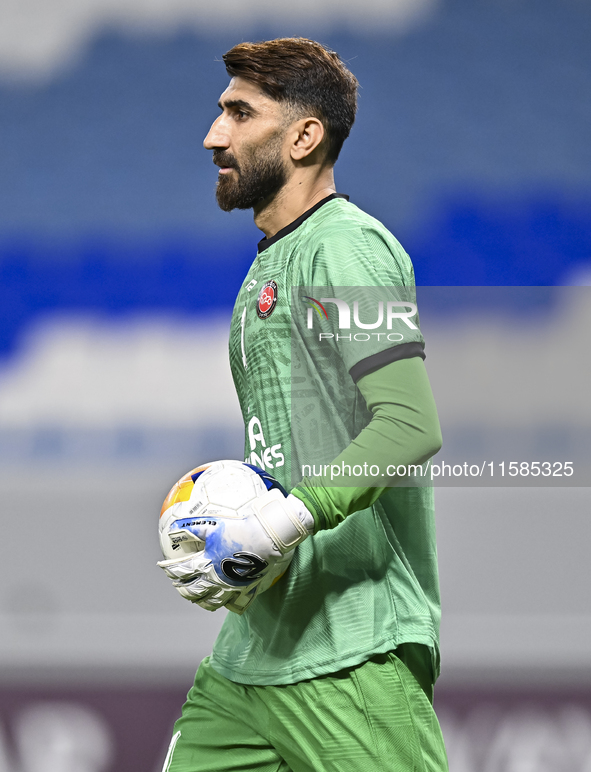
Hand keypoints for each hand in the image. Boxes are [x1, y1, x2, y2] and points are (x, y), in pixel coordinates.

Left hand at [158, 491, 313, 613]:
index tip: (163, 567)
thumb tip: (173, 529)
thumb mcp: (213, 525)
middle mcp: (215, 579)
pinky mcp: (244, 589)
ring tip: (196, 596)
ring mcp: (230, 587)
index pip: (181, 571)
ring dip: (199, 600)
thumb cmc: (240, 529)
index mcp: (206, 564)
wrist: (267, 537)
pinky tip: (221, 599)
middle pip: (192, 591)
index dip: (169, 570)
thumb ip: (192, 527)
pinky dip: (222, 603)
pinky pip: (231, 603)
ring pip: (209, 602)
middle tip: (177, 585)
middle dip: (182, 589)